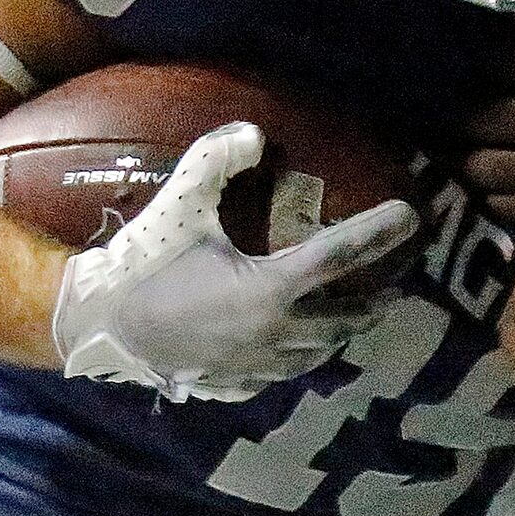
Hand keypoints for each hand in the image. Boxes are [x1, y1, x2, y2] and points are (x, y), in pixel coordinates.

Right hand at [50, 121, 420, 400]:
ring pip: (320, 352)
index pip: (342, 256)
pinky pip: (286, 372)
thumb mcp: (182, 203)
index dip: (380, 232)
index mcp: (271, 289)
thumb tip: (257, 131)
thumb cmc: (146, 260)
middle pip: (346, 317)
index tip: (412, 217)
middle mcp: (276, 333)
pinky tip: (303, 346)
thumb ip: (217, 160)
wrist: (101, 325)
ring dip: (342, 332)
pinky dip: (303, 356)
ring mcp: (260, 366)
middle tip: (399, 284)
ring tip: (358, 315)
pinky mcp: (239, 384)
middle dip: (376, 300)